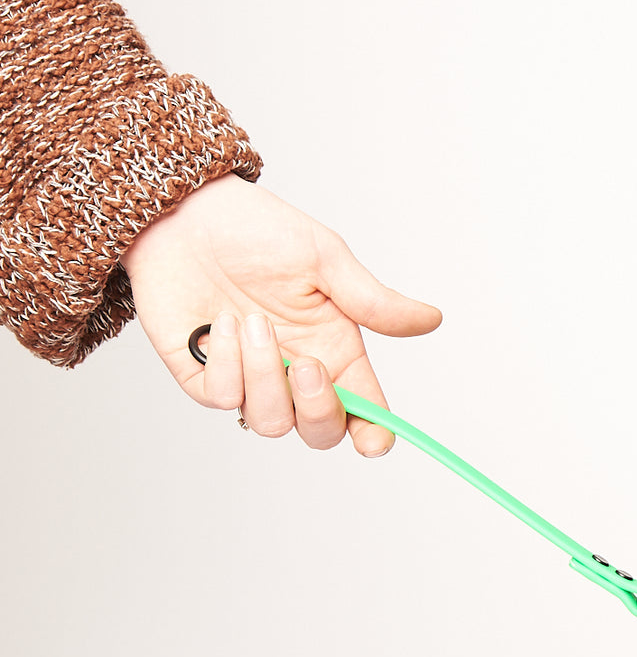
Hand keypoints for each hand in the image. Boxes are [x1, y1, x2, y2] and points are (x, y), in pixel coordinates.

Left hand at [120, 174, 441, 455]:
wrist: (184, 214)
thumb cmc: (257, 230)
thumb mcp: (326, 259)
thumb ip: (374, 301)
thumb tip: (432, 320)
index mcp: (335, 349)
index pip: (363, 409)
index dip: (373, 434)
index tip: (374, 442)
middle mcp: (296, 372)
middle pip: (320, 432)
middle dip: (318, 409)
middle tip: (306, 365)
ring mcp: (249, 379)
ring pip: (270, 422)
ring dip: (263, 373)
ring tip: (250, 321)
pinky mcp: (203, 377)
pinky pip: (222, 399)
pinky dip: (224, 362)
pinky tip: (218, 322)